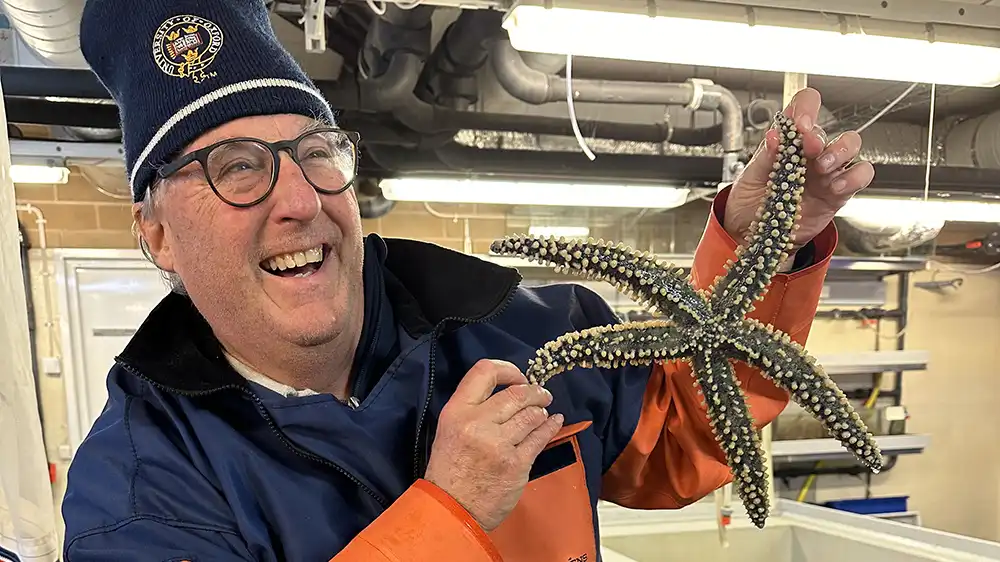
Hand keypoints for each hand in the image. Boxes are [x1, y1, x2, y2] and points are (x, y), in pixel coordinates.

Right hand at [423, 359, 563, 531]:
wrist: (451, 510)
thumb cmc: (450, 470)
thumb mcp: (449, 429)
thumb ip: (472, 408)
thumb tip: (507, 391)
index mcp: (457, 412)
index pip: (485, 372)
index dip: (508, 369)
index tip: (518, 377)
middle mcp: (477, 423)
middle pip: (516, 393)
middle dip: (534, 391)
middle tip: (540, 393)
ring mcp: (499, 444)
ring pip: (532, 414)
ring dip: (541, 410)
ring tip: (541, 411)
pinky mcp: (517, 464)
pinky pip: (540, 437)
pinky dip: (550, 425)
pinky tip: (554, 421)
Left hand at [724, 88, 874, 266]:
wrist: (753, 236)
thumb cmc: (750, 203)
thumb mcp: (748, 179)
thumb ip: (764, 158)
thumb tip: (774, 136)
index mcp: (787, 142)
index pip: (803, 109)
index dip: (806, 108)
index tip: (799, 122)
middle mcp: (809, 153)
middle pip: (828, 129)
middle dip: (819, 135)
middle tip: (807, 145)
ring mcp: (826, 172)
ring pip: (850, 146)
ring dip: (839, 151)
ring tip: (822, 167)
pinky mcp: (838, 194)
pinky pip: (860, 176)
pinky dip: (853, 177)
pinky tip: (835, 186)